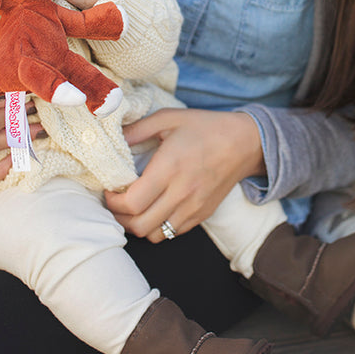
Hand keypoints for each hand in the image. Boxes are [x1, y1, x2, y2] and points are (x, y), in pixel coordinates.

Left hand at [105, 108, 264, 242]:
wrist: (245, 142)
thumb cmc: (205, 127)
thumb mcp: (169, 118)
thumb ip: (137, 129)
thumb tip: (113, 140)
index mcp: (170, 168)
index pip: (132, 202)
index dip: (113, 202)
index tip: (109, 191)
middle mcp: (182, 192)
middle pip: (139, 225)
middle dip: (120, 218)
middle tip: (116, 202)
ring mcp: (194, 207)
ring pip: (155, 235)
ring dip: (138, 226)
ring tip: (133, 209)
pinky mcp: (202, 214)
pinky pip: (172, 233)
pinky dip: (157, 227)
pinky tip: (154, 209)